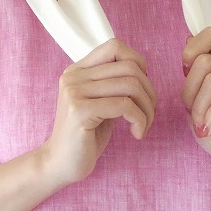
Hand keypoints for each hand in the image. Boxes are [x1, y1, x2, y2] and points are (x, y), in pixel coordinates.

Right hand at [44, 39, 156, 185]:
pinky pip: (125, 105)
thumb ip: (114, 84)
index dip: (137, 63)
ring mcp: (74, 92)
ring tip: (143, 126)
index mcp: (77, 70)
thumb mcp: (101, 103)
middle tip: (147, 115)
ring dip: (147, 109)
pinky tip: (136, 134)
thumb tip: (143, 71)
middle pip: (129, 67)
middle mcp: (73, 76)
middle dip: (149, 92)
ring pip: (131, 85)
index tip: (140, 90)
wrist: (61, 164)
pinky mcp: (79, 110)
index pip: (114, 46)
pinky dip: (140, 120)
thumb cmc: (85, 136)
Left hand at [181, 26, 210, 175]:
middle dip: (190, 92)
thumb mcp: (199, 107)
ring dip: (200, 108)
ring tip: (204, 127)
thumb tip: (188, 40)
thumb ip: (194, 80)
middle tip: (195, 116)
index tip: (186, 73)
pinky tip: (209, 130)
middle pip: (204, 61)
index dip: (192, 50)